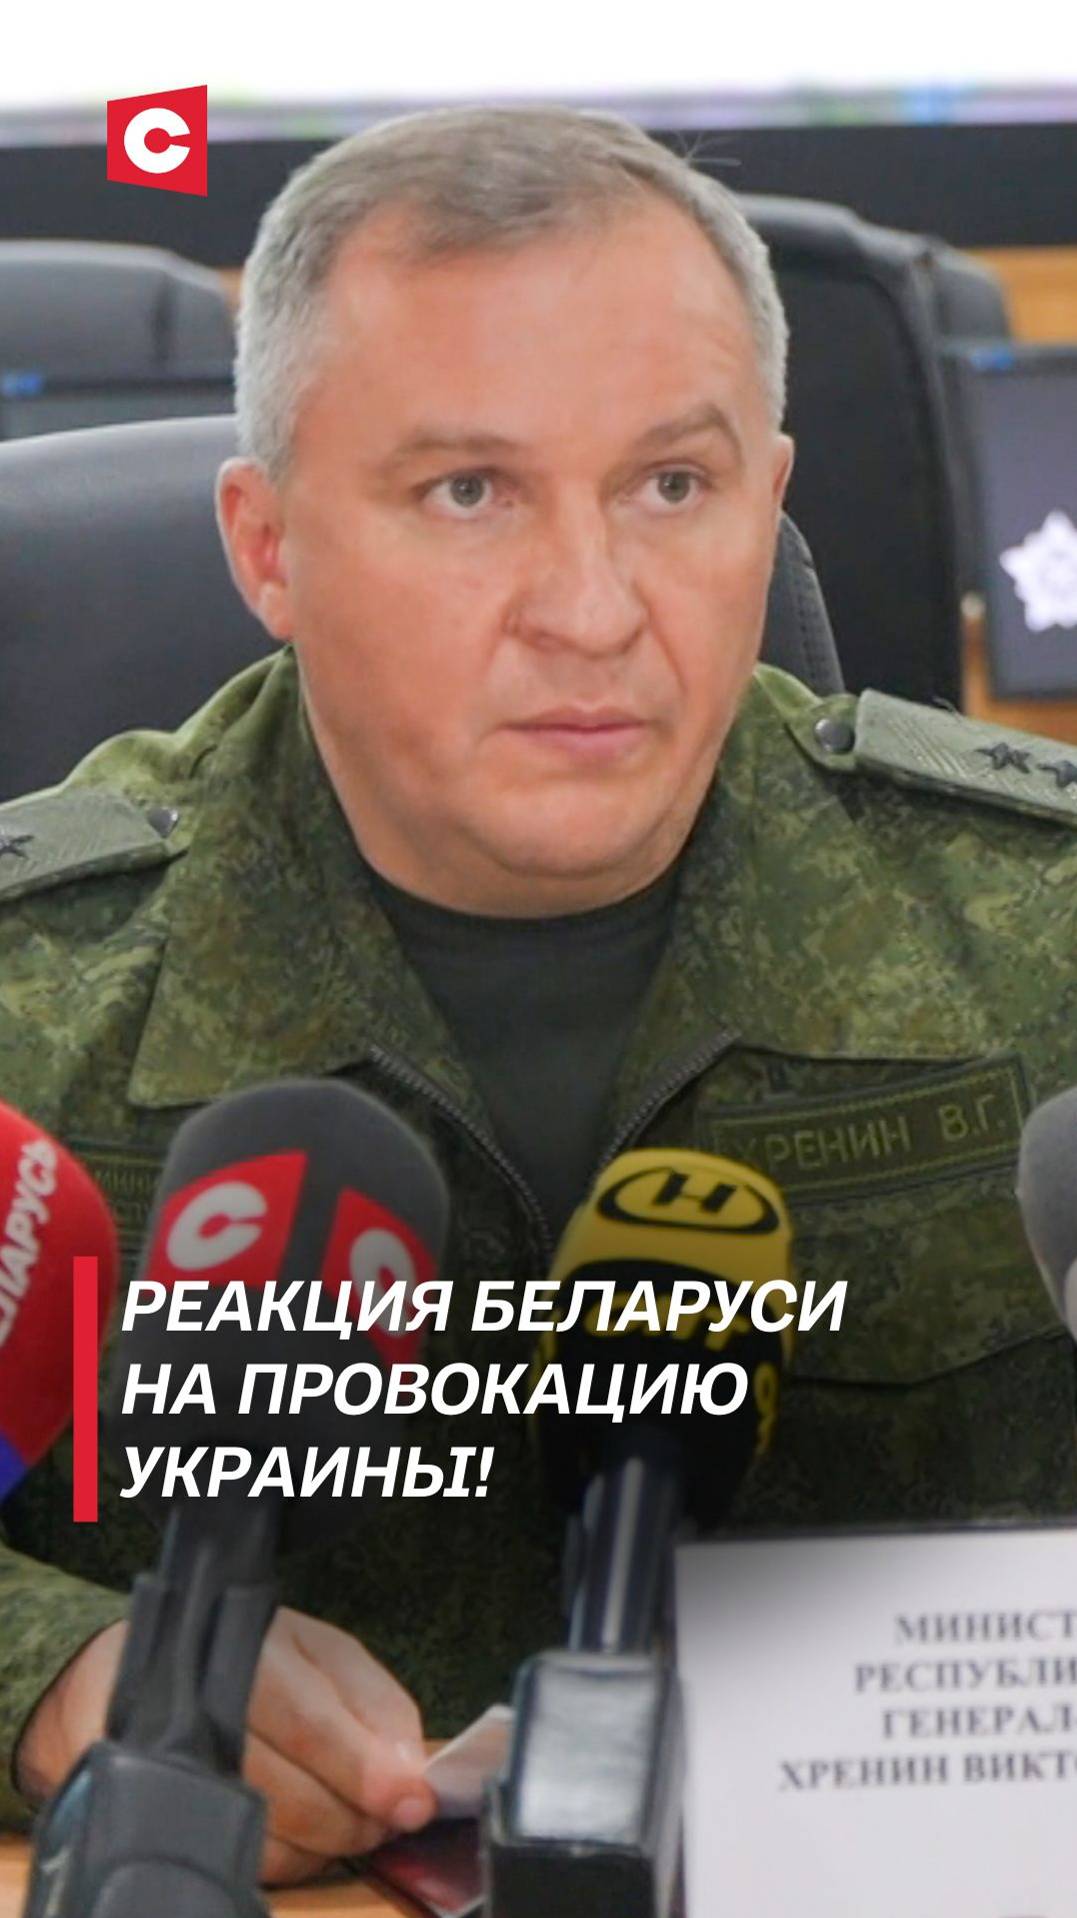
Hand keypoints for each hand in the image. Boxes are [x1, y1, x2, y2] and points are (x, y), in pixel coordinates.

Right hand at [14, 1606, 437, 1884]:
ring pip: (262, 1833)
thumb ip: (374, 1704)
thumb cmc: (248, 1661)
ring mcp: (164, 1761)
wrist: (127, 1677)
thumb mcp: (320, 1656)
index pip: (309, 1721)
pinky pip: (231, 1855)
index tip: (411, 1801)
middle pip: (287, 1789)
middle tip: (385, 1820)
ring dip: (322, 1843)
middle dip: (350, 1816)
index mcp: (246, 1647)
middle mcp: (197, 1703)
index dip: (364, 1767)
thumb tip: (410, 1772)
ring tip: (348, 1824)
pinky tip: (302, 1836)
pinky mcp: (148, 1808)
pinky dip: (283, 1857)